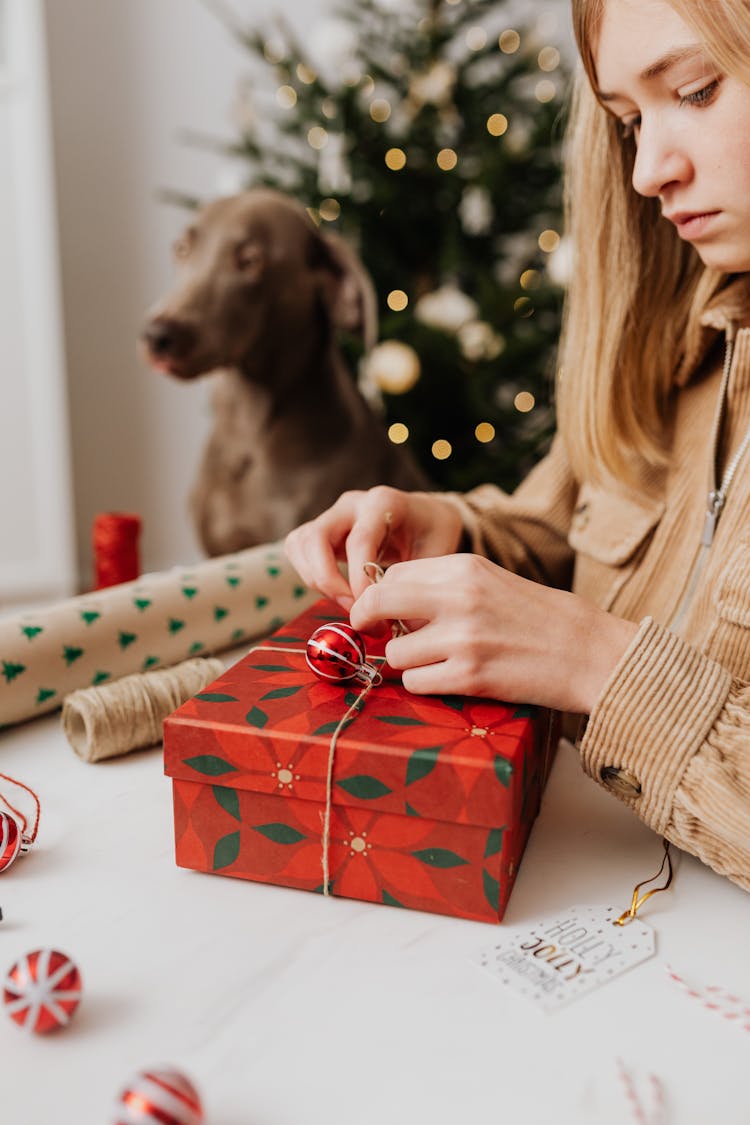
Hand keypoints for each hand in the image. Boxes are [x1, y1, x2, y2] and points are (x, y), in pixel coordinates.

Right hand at [284, 485, 463, 609]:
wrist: (427, 516)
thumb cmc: (433, 533)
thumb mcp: (438, 551)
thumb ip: (418, 579)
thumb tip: (403, 622)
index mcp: (383, 503)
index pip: (358, 541)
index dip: (358, 580)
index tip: (369, 609)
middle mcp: (352, 503)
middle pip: (316, 537)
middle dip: (327, 580)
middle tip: (352, 610)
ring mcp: (333, 514)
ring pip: (301, 543)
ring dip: (315, 579)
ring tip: (347, 603)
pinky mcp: (321, 528)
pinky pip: (297, 548)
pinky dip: (308, 574)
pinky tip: (336, 591)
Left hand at [350, 554, 638, 713]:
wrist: (588, 651)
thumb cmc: (538, 618)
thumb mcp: (490, 582)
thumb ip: (443, 586)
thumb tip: (389, 602)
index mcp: (464, 567)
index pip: (392, 574)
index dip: (379, 595)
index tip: (380, 610)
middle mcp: (459, 598)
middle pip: (378, 603)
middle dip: (368, 621)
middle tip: (374, 633)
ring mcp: (463, 639)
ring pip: (395, 653)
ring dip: (407, 662)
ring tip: (435, 661)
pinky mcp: (470, 677)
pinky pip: (416, 683)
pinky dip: (424, 684)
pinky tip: (448, 679)